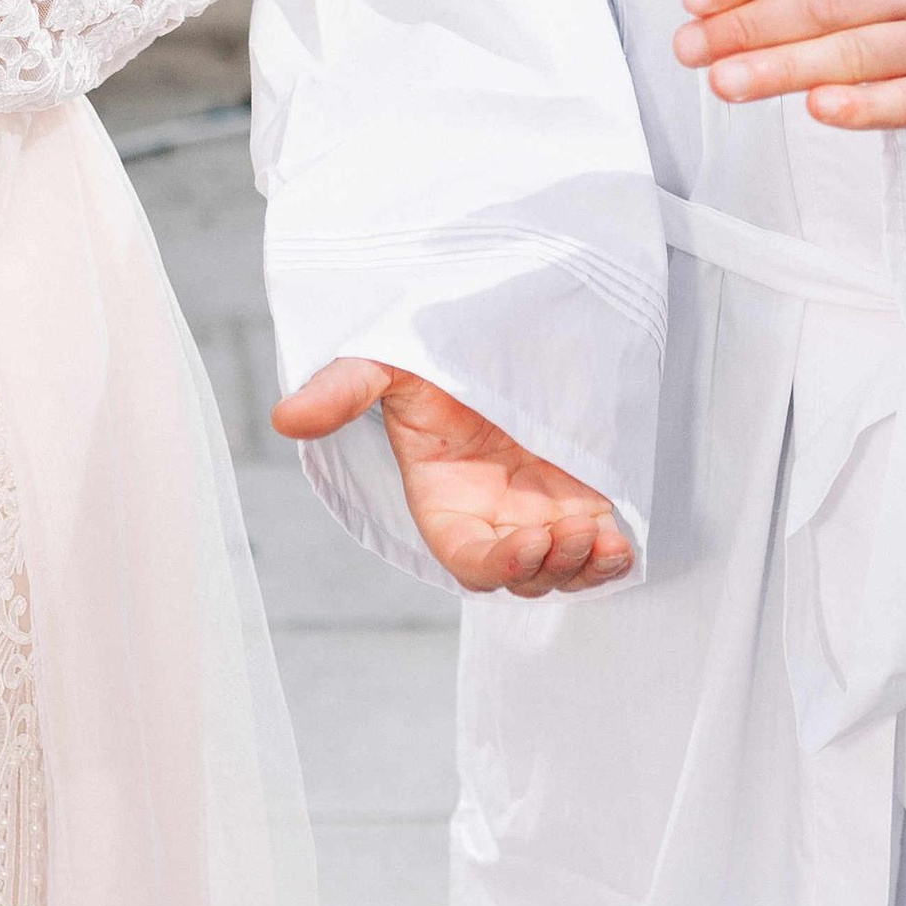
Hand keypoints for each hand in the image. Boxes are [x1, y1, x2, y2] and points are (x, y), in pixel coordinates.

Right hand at [271, 362, 633, 596]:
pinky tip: (622, 540)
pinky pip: (597, 551)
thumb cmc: (434, 354)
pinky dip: (612, 558)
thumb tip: (283, 419)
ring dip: (583, 566)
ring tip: (599, 533)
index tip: (529, 541)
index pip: (469, 561)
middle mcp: (493, 518)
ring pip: (561, 572)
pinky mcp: (580, 499)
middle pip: (522, 577)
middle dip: (550, 567)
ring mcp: (538, 513)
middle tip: (572, 530)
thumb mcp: (388, 364)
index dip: (498, 565)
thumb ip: (342, 391)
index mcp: (445, 503)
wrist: (498, 328)